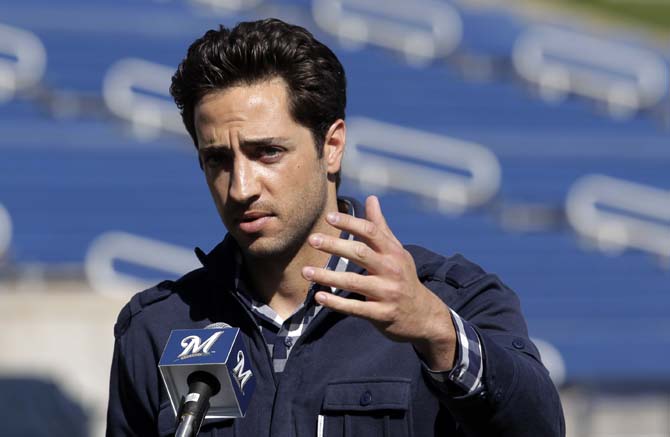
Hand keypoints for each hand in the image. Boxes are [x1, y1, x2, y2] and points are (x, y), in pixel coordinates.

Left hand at [302, 196, 457, 370]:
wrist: (424, 316)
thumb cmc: (403, 277)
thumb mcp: (396, 251)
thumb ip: (380, 227)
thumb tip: (371, 198)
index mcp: (393, 252)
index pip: (371, 232)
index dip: (350, 223)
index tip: (329, 216)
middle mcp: (392, 270)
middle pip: (360, 253)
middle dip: (334, 245)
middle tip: (312, 239)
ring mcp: (387, 293)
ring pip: (353, 281)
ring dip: (327, 276)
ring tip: (305, 271)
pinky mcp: (382, 314)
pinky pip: (356, 307)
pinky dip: (336, 302)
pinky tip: (319, 296)